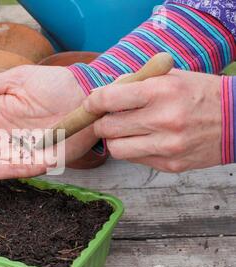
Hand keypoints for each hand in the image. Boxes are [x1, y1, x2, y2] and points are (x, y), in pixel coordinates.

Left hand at [85, 69, 221, 171]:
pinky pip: (135, 160)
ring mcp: (167, 146)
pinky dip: (133, 150)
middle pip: (107, 128)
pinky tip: (145, 140)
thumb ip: (133, 84)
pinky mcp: (170, 165)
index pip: (108, 99)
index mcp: (160, 92)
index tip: (90, 105)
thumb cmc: (199, 94)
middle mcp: (163, 120)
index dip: (92, 103)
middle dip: (101, 123)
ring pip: (116, 149)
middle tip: (107, 118)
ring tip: (126, 130)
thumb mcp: (169, 77)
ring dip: (115, 139)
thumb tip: (99, 96)